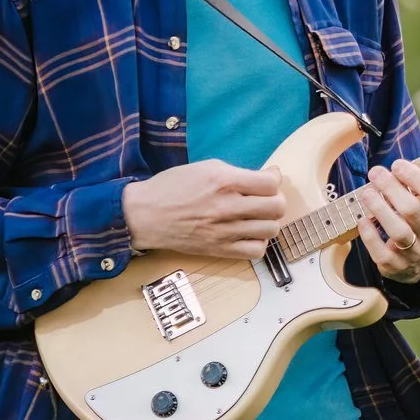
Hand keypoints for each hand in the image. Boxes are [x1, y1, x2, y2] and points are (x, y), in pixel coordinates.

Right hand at [123, 161, 285, 258]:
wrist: (144, 215)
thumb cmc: (173, 186)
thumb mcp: (206, 167)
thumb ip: (239, 172)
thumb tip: (271, 176)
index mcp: (224, 181)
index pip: (271, 184)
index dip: (273, 180)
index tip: (266, 181)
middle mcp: (227, 207)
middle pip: (276, 207)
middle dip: (275, 200)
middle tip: (264, 199)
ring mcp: (224, 231)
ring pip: (271, 230)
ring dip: (269, 222)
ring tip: (257, 217)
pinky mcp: (219, 250)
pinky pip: (256, 252)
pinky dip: (258, 243)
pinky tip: (249, 234)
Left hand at [358, 160, 419, 285]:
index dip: (415, 177)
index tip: (397, 165)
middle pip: (412, 210)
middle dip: (391, 188)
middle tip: (375, 173)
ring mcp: (416, 254)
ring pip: (398, 232)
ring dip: (379, 208)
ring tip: (366, 192)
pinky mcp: (396, 267)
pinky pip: (381, 252)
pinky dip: (370, 235)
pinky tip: (362, 219)